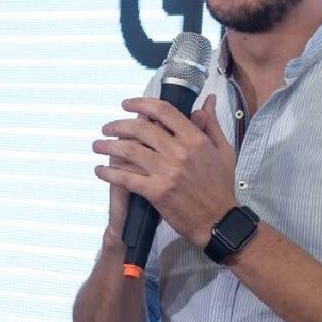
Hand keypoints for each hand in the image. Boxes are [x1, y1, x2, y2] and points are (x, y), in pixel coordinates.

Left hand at [93, 94, 237, 248]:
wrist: (218, 219)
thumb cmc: (221, 185)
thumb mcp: (223, 150)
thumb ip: (211, 124)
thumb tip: (208, 101)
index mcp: (195, 139)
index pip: (163, 112)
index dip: (141, 104)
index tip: (128, 105)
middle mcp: (179, 151)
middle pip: (140, 129)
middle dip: (118, 125)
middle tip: (108, 128)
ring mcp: (166, 171)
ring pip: (128, 150)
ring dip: (108, 146)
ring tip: (98, 145)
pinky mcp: (156, 191)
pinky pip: (125, 178)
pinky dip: (109, 172)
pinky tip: (100, 170)